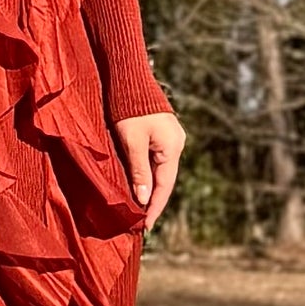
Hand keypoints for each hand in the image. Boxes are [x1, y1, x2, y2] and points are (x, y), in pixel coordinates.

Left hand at [114, 109, 185, 234]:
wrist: (129, 78)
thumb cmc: (128, 109)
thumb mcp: (132, 142)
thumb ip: (139, 171)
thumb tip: (144, 199)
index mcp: (173, 148)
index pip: (164, 186)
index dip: (155, 208)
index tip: (146, 227)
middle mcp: (176, 144)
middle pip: (164, 180)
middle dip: (152, 201)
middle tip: (140, 223)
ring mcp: (170, 138)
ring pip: (160, 170)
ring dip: (149, 188)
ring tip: (138, 208)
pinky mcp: (161, 133)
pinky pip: (155, 159)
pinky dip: (147, 174)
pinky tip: (138, 184)